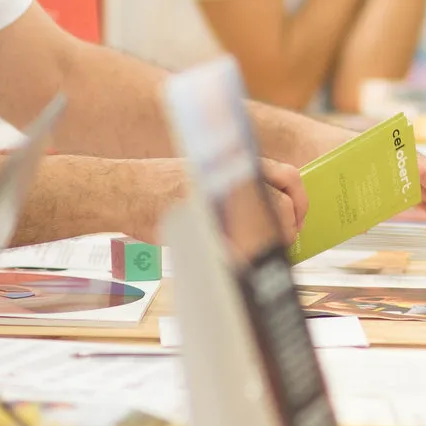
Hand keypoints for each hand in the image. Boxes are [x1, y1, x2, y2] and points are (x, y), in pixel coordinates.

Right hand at [130, 158, 305, 245]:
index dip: (300, 201)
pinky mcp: (203, 226)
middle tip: (282, 243)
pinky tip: (239, 261)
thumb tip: (273, 211)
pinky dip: (244, 257)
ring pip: (267, 227)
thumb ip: (238, 187)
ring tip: (260, 252)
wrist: (124, 191)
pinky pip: (238, 246)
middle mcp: (231, 179)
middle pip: (284, 207)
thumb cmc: (162, 186)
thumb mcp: (206, 172)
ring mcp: (219, 202)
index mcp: (235, 164)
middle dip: (288, 230)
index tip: (298, 218)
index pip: (290, 177)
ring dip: (270, 244)